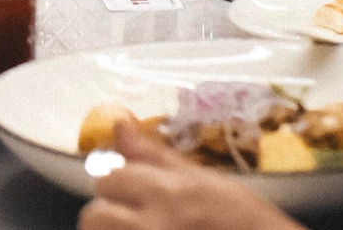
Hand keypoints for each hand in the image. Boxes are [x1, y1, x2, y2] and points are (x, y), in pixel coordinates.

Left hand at [78, 122, 302, 229]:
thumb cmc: (247, 223)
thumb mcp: (207, 183)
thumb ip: (156, 156)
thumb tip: (118, 123)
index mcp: (170, 193)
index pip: (109, 177)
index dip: (117, 184)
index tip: (130, 191)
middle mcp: (155, 226)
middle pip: (95, 215)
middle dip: (109, 215)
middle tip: (135, 219)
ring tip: (136, 229)